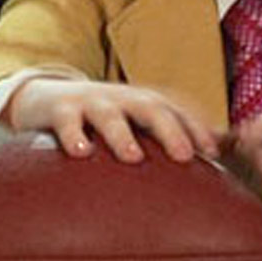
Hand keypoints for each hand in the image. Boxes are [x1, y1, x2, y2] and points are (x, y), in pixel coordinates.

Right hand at [3, 79, 218, 163]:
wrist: (47, 98)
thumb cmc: (104, 121)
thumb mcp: (135, 124)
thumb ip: (166, 140)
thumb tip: (213, 162)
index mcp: (144, 103)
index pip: (177, 111)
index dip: (196, 128)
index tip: (214, 152)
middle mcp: (122, 99)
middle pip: (151, 107)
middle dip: (170, 129)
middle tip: (185, 155)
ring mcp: (91, 102)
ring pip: (110, 114)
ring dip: (123, 134)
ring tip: (133, 157)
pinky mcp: (60, 109)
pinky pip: (67, 121)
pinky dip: (74, 135)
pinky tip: (81, 153)